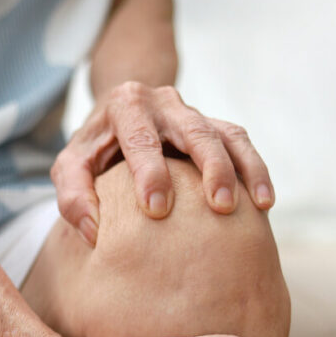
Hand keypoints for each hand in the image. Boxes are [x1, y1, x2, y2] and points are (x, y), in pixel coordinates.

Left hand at [51, 81, 274, 245]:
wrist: (120, 112)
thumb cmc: (94, 149)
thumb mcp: (71, 165)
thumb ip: (73, 196)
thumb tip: (93, 233)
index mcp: (126, 106)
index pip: (140, 137)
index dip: (150, 172)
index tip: (157, 209)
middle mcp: (165, 103)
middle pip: (194, 130)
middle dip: (209, 167)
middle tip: (219, 206)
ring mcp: (194, 113)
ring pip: (225, 135)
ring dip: (240, 169)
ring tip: (252, 206)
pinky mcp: (216, 127)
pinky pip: (241, 144)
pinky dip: (255, 170)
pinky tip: (264, 202)